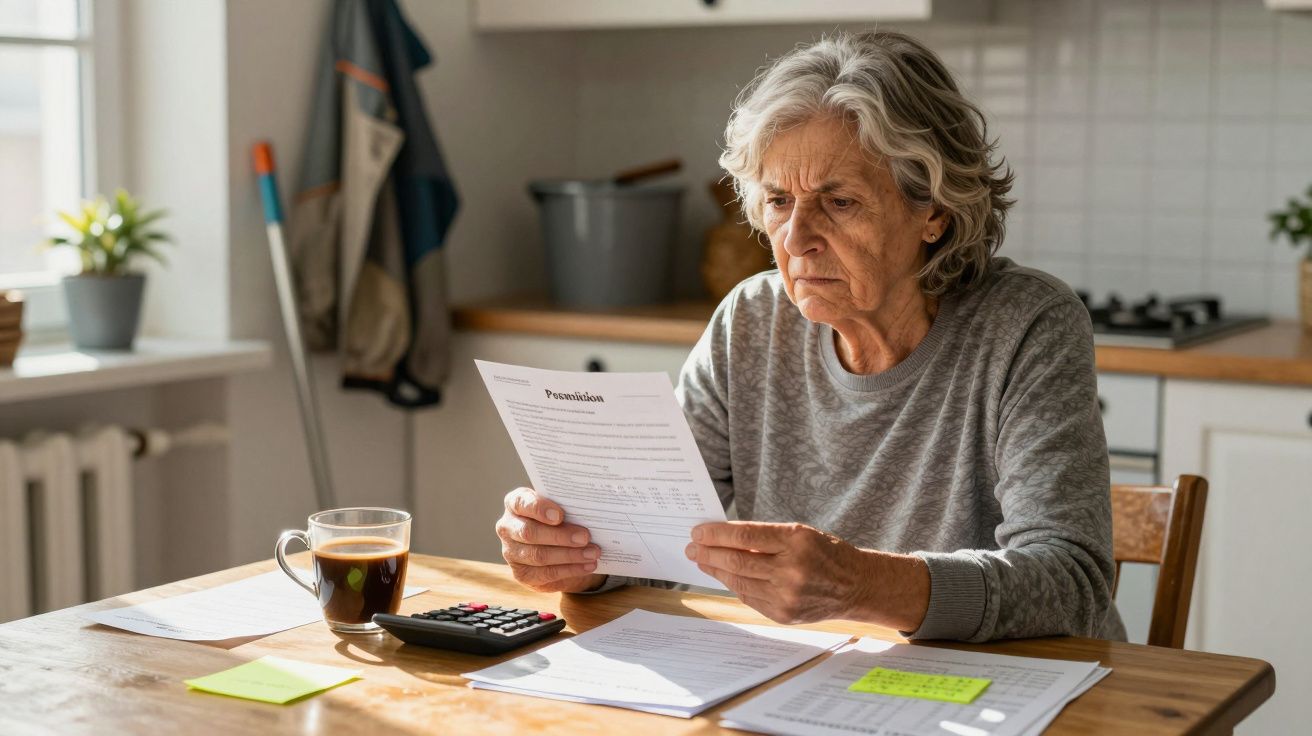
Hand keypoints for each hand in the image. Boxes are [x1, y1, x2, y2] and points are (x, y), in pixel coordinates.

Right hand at [496, 487, 606, 592]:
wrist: (555, 545)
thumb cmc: (559, 518)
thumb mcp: (560, 507)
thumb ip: (566, 506)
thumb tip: (589, 513)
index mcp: (515, 503)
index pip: (520, 502)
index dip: (539, 508)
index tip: (559, 515)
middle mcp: (508, 527)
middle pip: (529, 532)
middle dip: (560, 536)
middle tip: (585, 537)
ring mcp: (511, 552)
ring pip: (539, 555)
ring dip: (569, 555)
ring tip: (592, 553)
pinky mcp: (522, 574)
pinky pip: (546, 573)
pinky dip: (570, 570)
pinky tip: (587, 565)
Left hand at [686, 521, 928, 630]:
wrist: (856, 587)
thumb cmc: (826, 554)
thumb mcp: (801, 535)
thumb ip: (766, 538)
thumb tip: (724, 538)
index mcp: (797, 541)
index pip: (745, 535)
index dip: (717, 533)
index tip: (699, 531)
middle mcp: (791, 569)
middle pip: (737, 560)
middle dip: (708, 553)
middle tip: (692, 547)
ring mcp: (787, 595)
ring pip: (739, 581)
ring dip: (715, 570)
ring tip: (702, 561)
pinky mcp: (783, 614)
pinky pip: (749, 597)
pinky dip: (733, 585)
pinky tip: (723, 576)